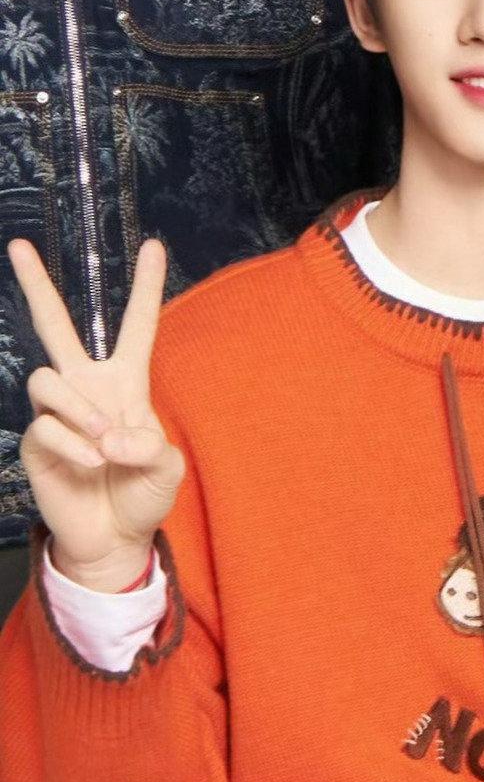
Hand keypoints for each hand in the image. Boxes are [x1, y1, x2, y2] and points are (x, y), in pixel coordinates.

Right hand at [10, 238, 184, 591]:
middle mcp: (87, 387)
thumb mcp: (167, 469)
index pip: (136, 326)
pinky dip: (71, 444)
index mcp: (127, 383)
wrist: (114, 537)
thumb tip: (110, 435)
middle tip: (18, 245)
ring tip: (102, 442)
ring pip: (47, 378)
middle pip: (56, 326)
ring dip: (78, 409)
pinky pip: (45, 425)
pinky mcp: (36, 441)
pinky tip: (88, 463)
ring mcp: (58, 412)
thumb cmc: (143, 495)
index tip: (155, 245)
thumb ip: (150, 446)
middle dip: (37, 285)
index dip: (146, 288)